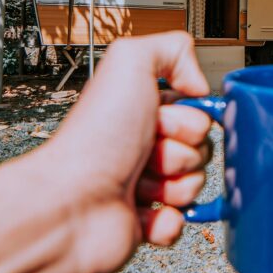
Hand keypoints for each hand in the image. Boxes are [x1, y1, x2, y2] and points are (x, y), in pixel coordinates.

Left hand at [52, 31, 211, 272]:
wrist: (70, 202)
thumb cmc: (93, 138)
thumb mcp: (130, 61)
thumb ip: (174, 49)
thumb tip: (200, 82)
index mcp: (143, 110)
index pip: (198, 112)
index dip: (188, 117)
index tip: (162, 116)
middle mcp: (144, 144)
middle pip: (202, 149)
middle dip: (181, 150)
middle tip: (148, 149)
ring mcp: (146, 184)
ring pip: (196, 185)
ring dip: (174, 183)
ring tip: (138, 181)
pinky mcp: (147, 223)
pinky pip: (182, 221)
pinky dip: (167, 218)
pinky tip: (142, 210)